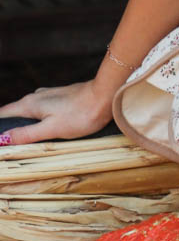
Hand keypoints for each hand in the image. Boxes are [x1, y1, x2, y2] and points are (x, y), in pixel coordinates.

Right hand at [0, 80, 114, 146]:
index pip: (3, 114)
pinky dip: (36, 119)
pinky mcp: (59, 98)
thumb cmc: (81, 114)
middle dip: (8, 126)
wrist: (105, 97)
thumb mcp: (51, 129)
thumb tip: (4, 139)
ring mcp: (48, 96)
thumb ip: (27, 134)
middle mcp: (35, 97)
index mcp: (29, 104)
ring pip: (28, 111)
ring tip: (20, 138)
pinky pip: (40, 110)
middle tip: (7, 144)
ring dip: (22, 123)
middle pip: (13, 113)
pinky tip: (41, 128)